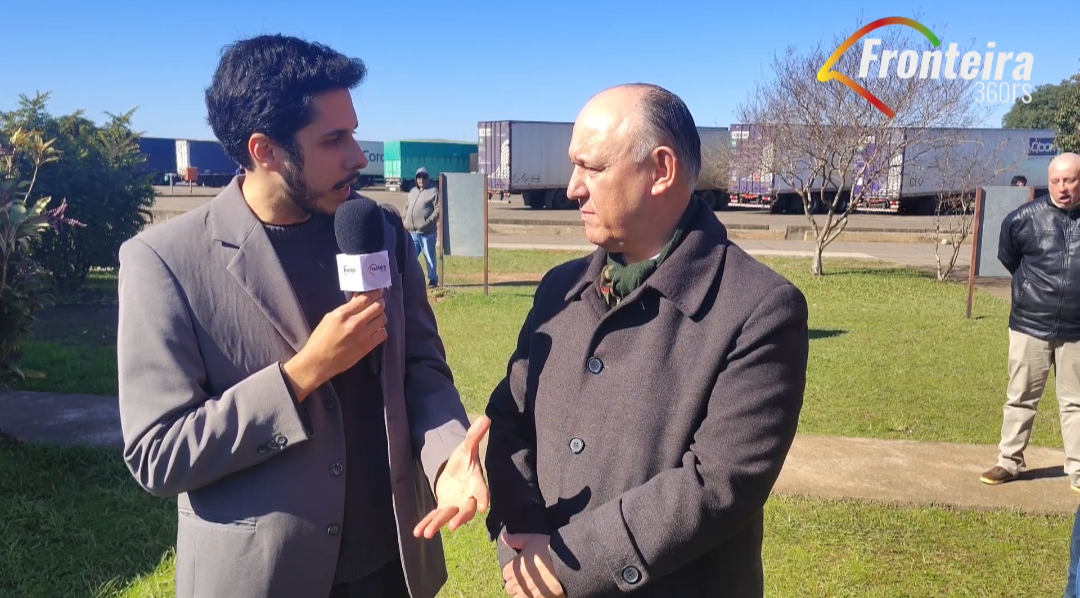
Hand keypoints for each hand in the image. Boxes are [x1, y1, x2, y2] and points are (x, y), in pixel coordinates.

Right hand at [283, 290, 386, 400]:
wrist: (318, 361)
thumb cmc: (320, 339)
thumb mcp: (330, 318)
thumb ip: (347, 308)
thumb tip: (360, 299)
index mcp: (342, 314)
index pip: (365, 299)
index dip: (375, 293)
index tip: (379, 291)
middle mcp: (354, 323)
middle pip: (378, 307)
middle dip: (380, 303)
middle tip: (379, 303)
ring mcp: (362, 336)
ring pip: (382, 319)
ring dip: (380, 316)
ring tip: (375, 318)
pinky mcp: (367, 347)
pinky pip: (383, 334)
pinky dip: (381, 330)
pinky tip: (375, 331)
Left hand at [413, 416, 490, 538]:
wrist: (457, 469)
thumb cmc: (465, 459)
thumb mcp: (467, 447)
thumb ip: (474, 436)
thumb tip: (485, 418)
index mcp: (477, 484)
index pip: (482, 492)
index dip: (483, 498)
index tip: (482, 507)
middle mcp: (468, 498)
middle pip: (466, 510)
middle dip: (460, 518)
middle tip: (454, 526)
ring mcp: (456, 506)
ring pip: (448, 517)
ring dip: (437, 525)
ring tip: (427, 534)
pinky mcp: (444, 508)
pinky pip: (435, 517)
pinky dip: (426, 524)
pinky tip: (416, 533)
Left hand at [502, 533, 564, 597]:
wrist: (567, 565)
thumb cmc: (549, 550)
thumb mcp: (532, 540)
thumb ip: (516, 540)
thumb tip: (503, 537)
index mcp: (514, 568)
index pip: (506, 574)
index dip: (512, 571)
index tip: (520, 569)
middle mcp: (518, 583)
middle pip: (510, 587)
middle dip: (516, 583)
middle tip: (526, 578)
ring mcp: (527, 594)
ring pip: (517, 597)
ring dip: (522, 593)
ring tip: (532, 587)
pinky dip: (532, 597)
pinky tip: (539, 592)